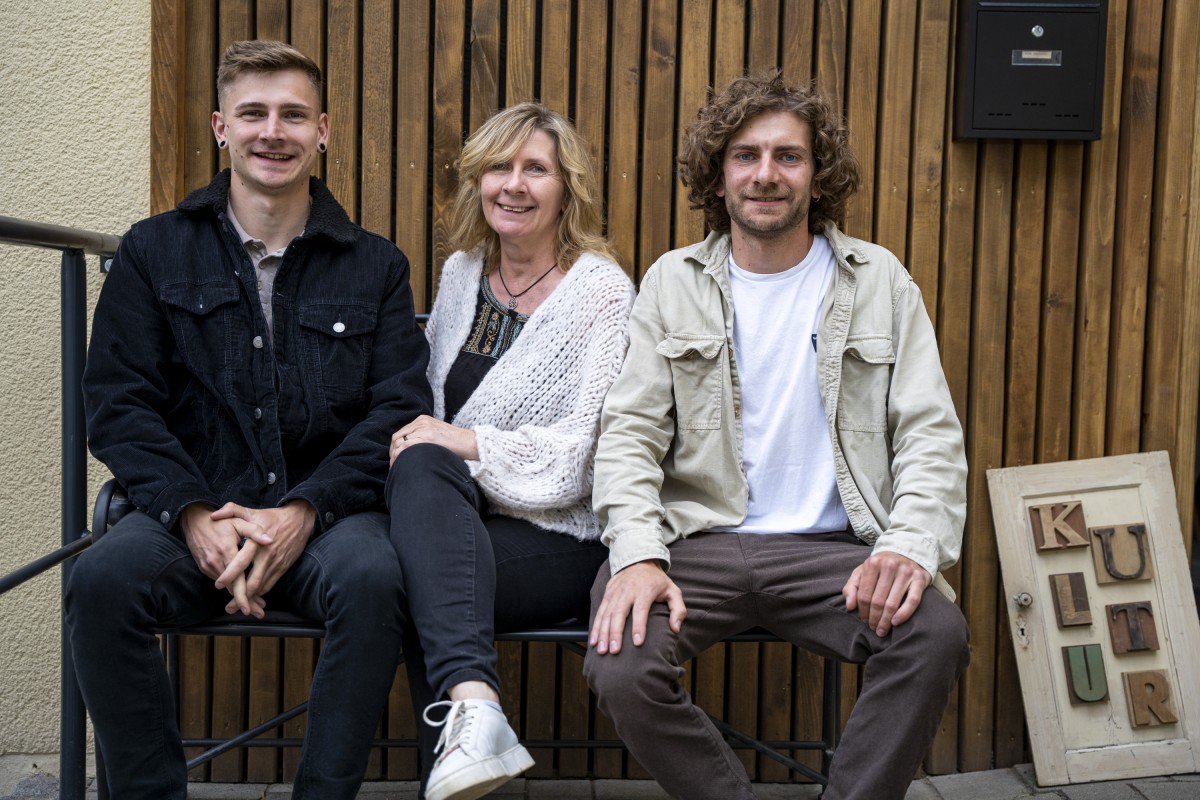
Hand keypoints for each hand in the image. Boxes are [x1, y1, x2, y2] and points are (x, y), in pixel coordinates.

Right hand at [180, 502, 272, 616]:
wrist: (194, 520)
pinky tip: (240, 593)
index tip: (252, 608)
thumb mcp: (239, 521)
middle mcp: (215, 562)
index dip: (245, 595)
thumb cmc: (220, 521)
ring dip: (238, 596)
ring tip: (253, 606)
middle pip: (232, 588)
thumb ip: (255, 531)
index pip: (237, 579)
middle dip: (244, 602)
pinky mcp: (205, 567)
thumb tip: (270, 540)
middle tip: (258, 613)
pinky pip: (220, 581)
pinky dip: (230, 588)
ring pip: (226, 587)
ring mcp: (208, 566)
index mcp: (226, 552)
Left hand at [211, 500, 316, 616]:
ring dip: (250, 599)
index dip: (230, 576)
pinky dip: (260, 593)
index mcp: (256, 542)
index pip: (241, 563)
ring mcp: (276, 563)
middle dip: (240, 597)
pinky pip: (270, 585)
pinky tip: (252, 597)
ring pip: (261, 587)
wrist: (299, 520)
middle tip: (229, 607)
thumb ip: (231, 510)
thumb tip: (213, 516)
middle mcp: (267, 556)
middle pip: (252, 583)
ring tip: (238, 607)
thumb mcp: (251, 511)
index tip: (218, 584)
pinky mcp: (283, 568)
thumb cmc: (272, 516)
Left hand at [390, 414, 478, 463]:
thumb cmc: (456, 443)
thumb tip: (410, 450)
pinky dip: (400, 456)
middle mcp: (421, 422)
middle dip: (392, 452)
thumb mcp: (436, 435)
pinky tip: (400, 464)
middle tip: (394, 465)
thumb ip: (423, 437)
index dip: (395, 447)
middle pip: (397, 437)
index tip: (395, 458)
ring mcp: (424, 428)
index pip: (401, 433)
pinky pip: (406, 446)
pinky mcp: (428, 436)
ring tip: (396, 467)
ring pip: (400, 442)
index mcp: (422, 420)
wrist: (470, 443)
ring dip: (395, 456)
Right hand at [589, 560, 684, 654]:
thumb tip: (676, 629)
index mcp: (645, 591)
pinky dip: (595, 627)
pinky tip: (593, 640)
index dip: (639, 627)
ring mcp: (615, 593)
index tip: (638, 643)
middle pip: (619, 613)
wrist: (638, 560)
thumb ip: (678, 610)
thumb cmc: (657, 581)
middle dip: (615, 633)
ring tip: (602, 650)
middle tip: (615, 651)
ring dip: (603, 633)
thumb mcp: (673, 590)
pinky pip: (600, 612)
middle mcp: (628, 591)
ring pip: (606, 614)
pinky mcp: (607, 594)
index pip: (640, 610)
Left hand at [843, 551, 930, 636]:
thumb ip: (852, 587)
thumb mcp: (863, 572)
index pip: (864, 594)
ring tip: (882, 630)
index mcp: (873, 563)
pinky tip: (895, 623)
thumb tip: (850, 606)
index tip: (864, 621)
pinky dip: (903, 614)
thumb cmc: (881, 567)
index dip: (862, 611)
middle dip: (874, 619)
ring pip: (892, 603)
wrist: (907, 553)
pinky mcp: (920, 579)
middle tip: (873, 629)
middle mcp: (889, 566)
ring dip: (886, 621)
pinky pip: (912, 601)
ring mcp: (906, 572)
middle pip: (878, 601)